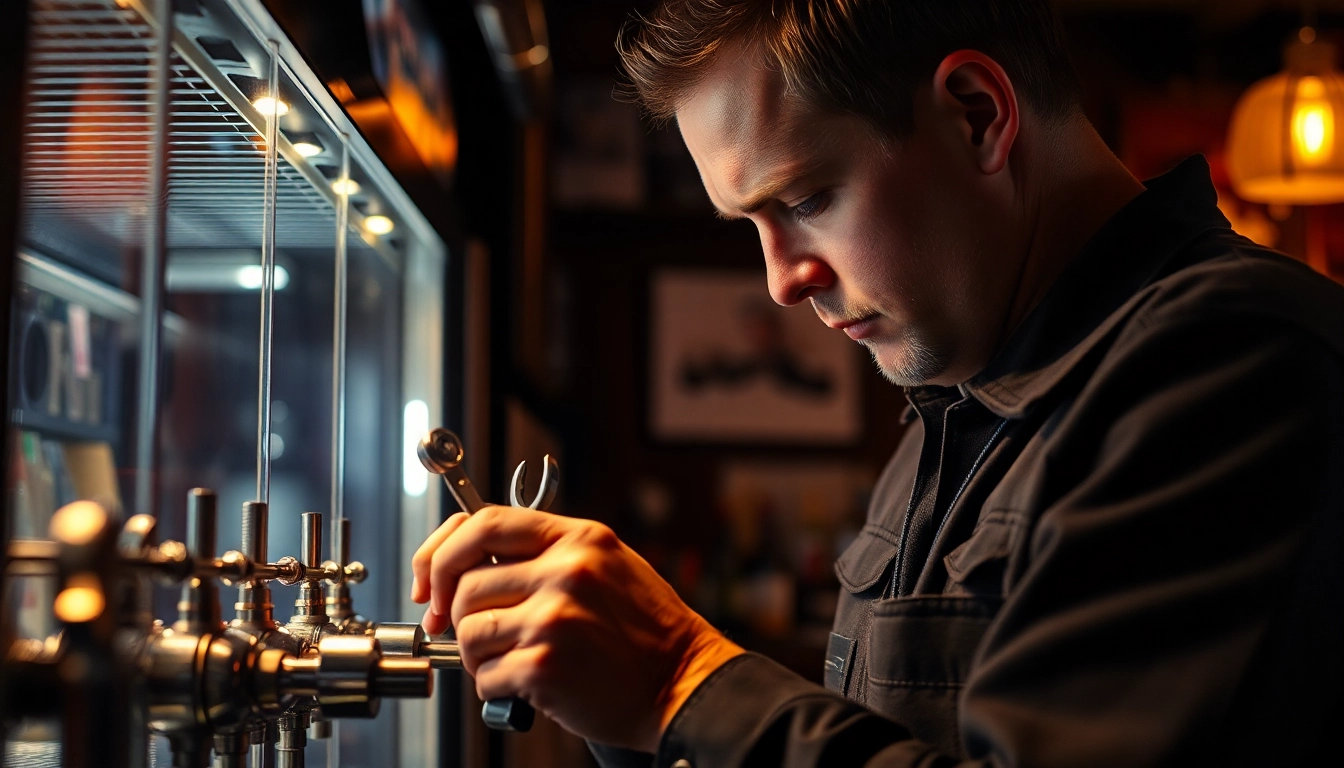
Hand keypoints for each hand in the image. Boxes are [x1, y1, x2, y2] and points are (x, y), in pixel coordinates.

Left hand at [410, 506, 743, 750]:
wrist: (683, 682)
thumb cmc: (646, 631)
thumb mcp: (606, 566)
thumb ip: (547, 554)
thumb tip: (471, 562)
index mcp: (578, 539)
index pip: (483, 522)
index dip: (443, 550)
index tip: (431, 578)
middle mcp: (567, 572)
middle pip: (467, 583)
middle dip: (458, 615)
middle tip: (471, 632)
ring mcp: (556, 618)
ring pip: (470, 631)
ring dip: (478, 655)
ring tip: (513, 659)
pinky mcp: (546, 666)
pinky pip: (486, 676)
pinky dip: (495, 687)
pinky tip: (527, 684)